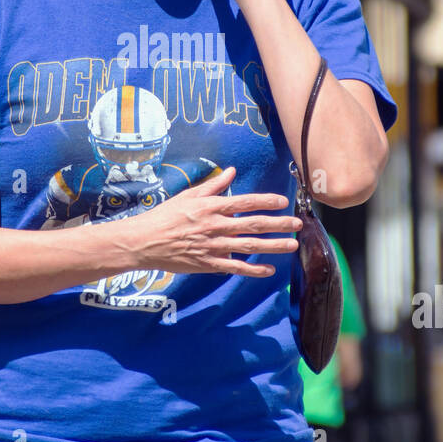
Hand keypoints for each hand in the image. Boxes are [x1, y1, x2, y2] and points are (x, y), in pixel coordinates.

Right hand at [119, 166, 300, 277]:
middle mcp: (215, 226)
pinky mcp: (208, 264)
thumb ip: (213, 185)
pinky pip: (235, 268)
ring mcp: (213, 246)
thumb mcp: (188, 196)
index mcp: (210, 207)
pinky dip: (253, 270)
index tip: (283, 201)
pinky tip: (269, 270)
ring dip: (273, 246)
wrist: (144, 241)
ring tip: (291, 244)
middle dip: (278, 223)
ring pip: (249, 246)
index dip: (265, 201)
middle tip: (297, 223)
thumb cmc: (165, 216)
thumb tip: (231, 171)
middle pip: (253, 224)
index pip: (244, 202)